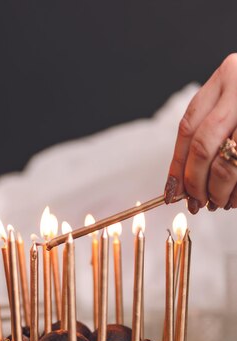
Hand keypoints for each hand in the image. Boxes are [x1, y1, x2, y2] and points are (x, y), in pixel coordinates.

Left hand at [165, 53, 236, 213]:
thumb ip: (207, 132)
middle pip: (203, 147)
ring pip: (227, 163)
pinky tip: (235, 199)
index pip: (188, 128)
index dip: (178, 166)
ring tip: (218, 202)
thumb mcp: (232, 104)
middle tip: (197, 202)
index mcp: (226, 77)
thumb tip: (180, 184)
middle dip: (195, 182)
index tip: (172, 193)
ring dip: (218, 191)